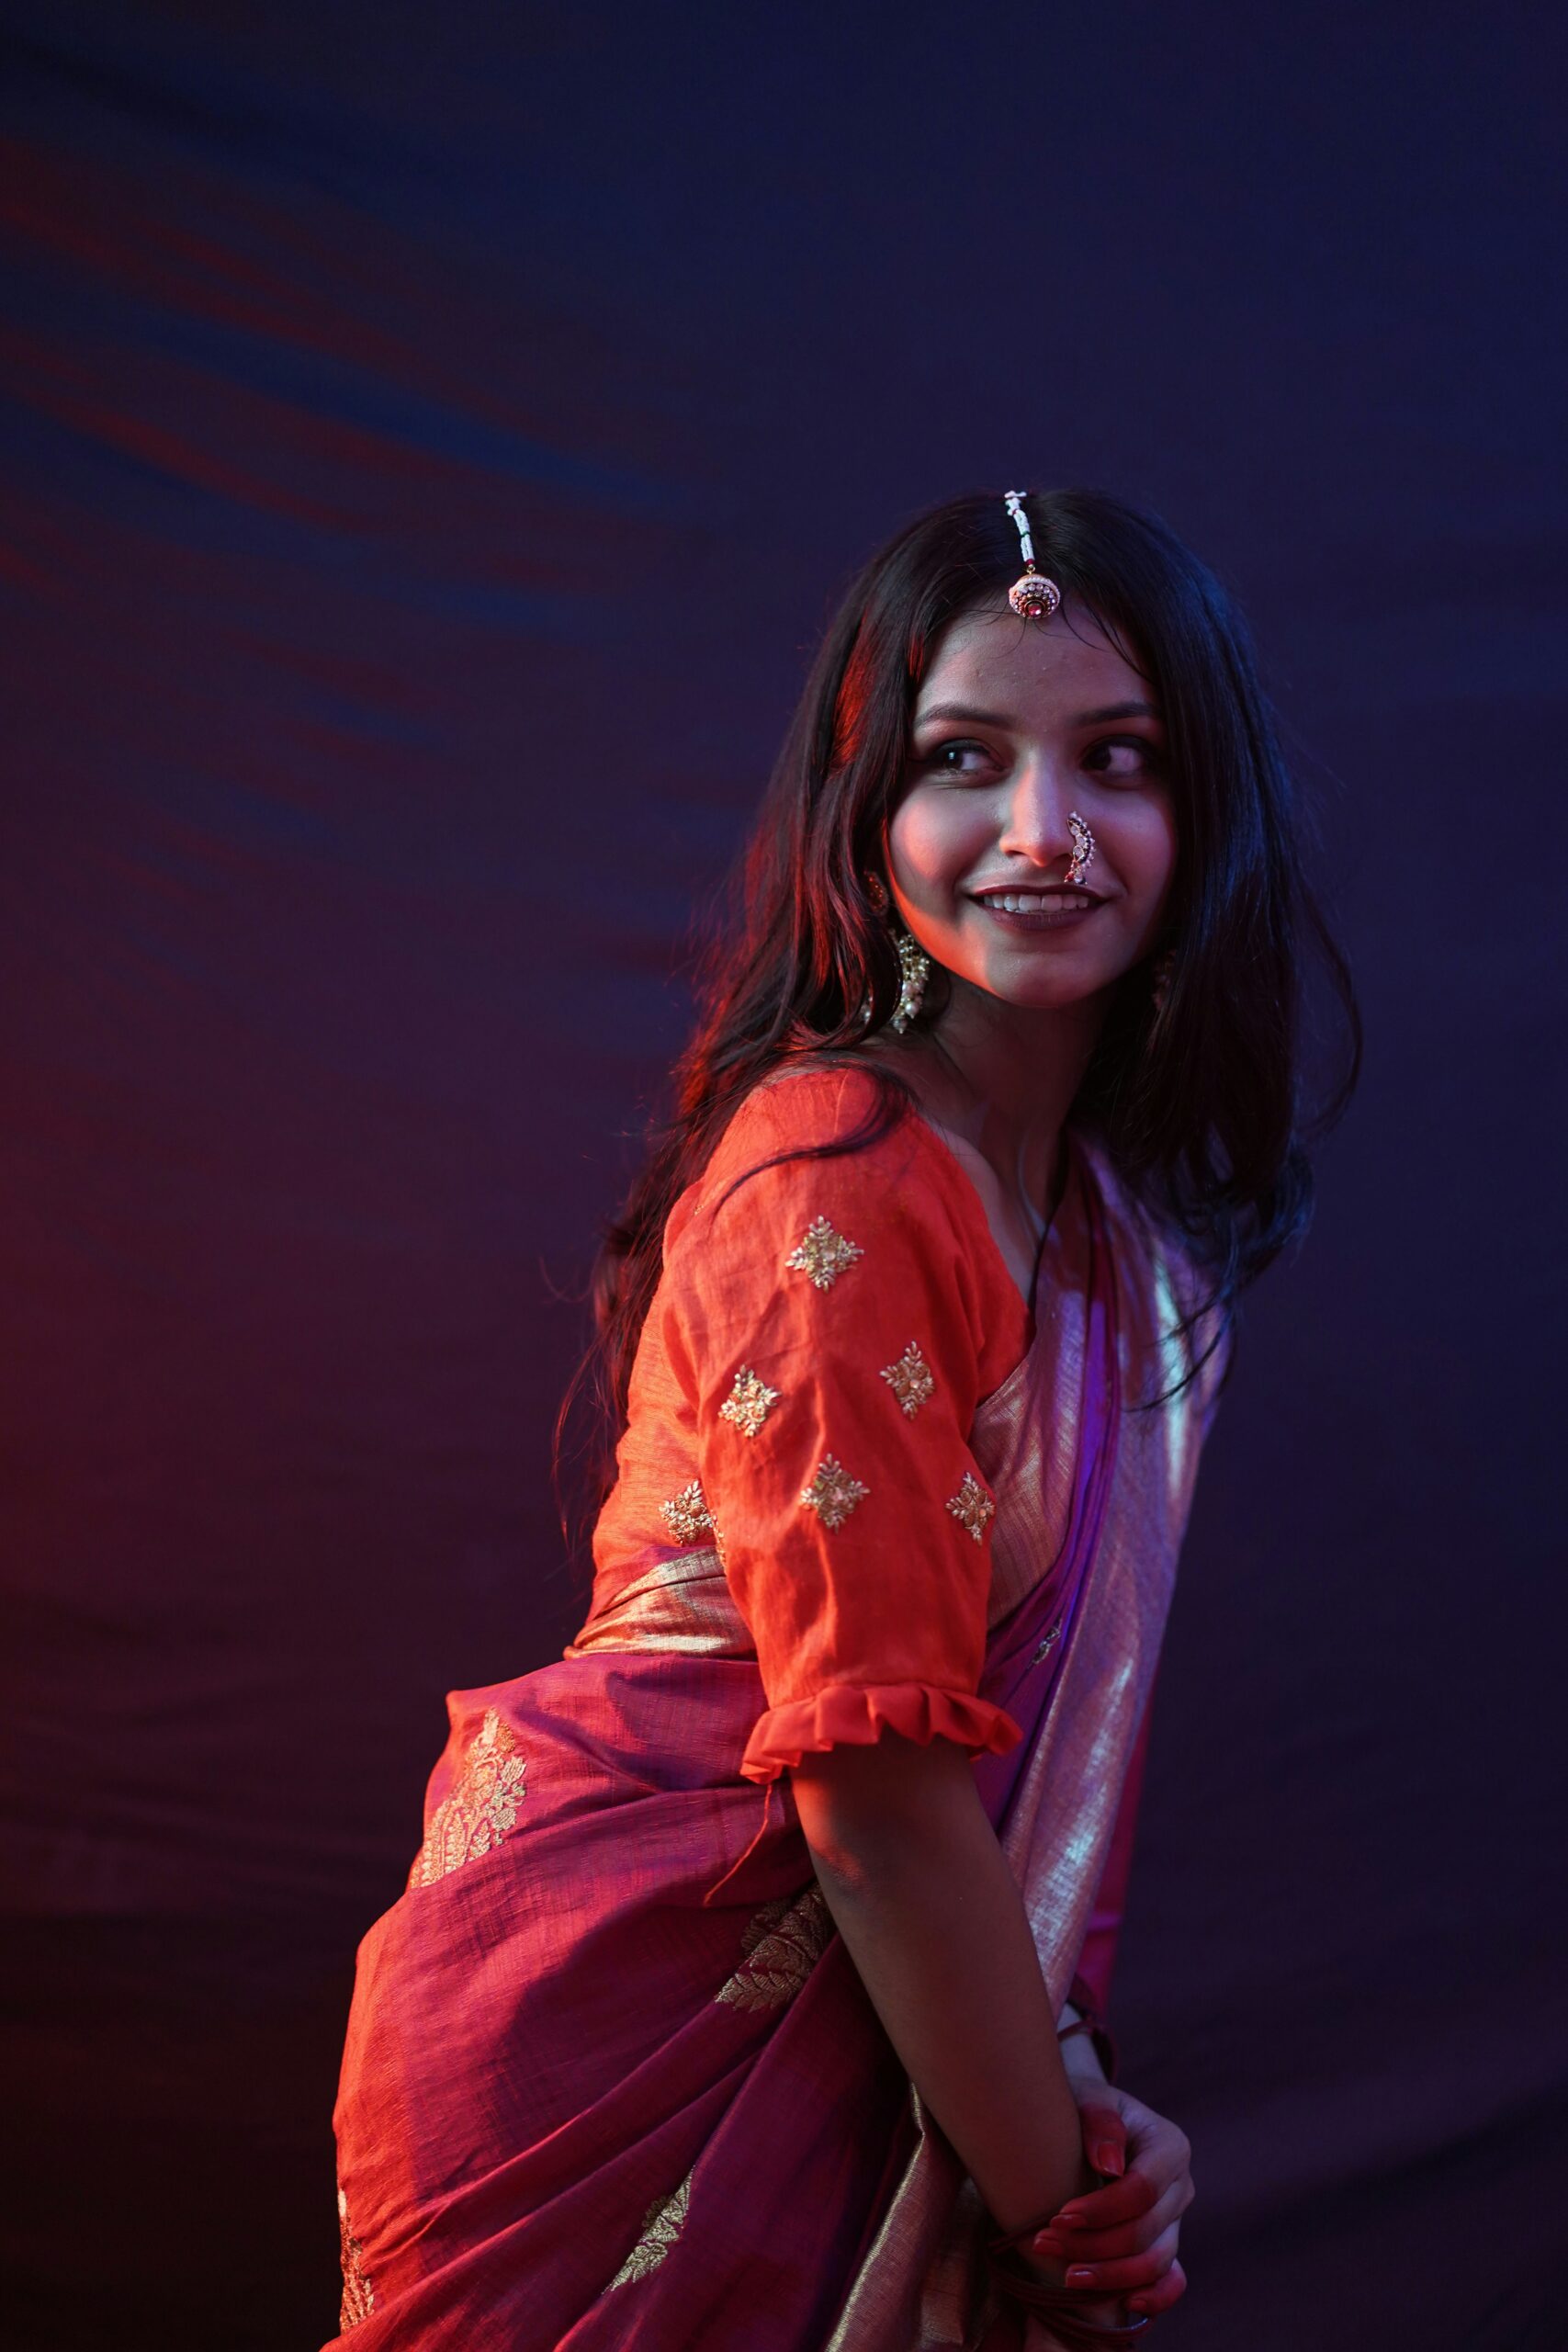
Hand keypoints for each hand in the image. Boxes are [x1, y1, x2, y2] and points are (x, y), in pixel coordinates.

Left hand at [1027, 2080, 1193, 2319]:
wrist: (1089, 2121)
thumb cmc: (1085, 2105)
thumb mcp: (1089, 2098)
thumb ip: (1100, 2122)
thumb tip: (1110, 2166)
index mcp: (1170, 2145)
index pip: (1143, 2189)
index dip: (1103, 2210)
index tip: (1059, 2216)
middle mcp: (1181, 2186)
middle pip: (1146, 2231)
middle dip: (1094, 2245)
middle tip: (1044, 2243)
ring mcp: (1177, 2220)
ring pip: (1155, 2262)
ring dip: (1109, 2275)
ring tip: (1065, 2276)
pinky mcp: (1167, 2244)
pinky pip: (1171, 2280)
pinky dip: (1155, 2297)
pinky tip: (1124, 2304)